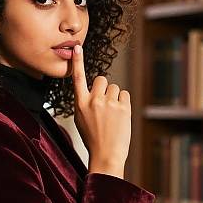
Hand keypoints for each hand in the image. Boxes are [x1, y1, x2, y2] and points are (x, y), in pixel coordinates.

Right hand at [71, 44, 130, 176]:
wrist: (106, 155)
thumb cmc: (93, 138)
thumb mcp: (80, 119)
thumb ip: (84, 102)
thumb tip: (93, 90)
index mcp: (80, 104)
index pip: (77, 78)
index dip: (77, 62)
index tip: (77, 47)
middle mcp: (94, 101)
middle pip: (101, 80)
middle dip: (104, 88)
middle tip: (104, 104)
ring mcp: (109, 103)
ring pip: (115, 88)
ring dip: (115, 98)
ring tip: (112, 115)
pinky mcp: (123, 108)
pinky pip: (125, 94)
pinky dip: (124, 102)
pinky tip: (120, 115)